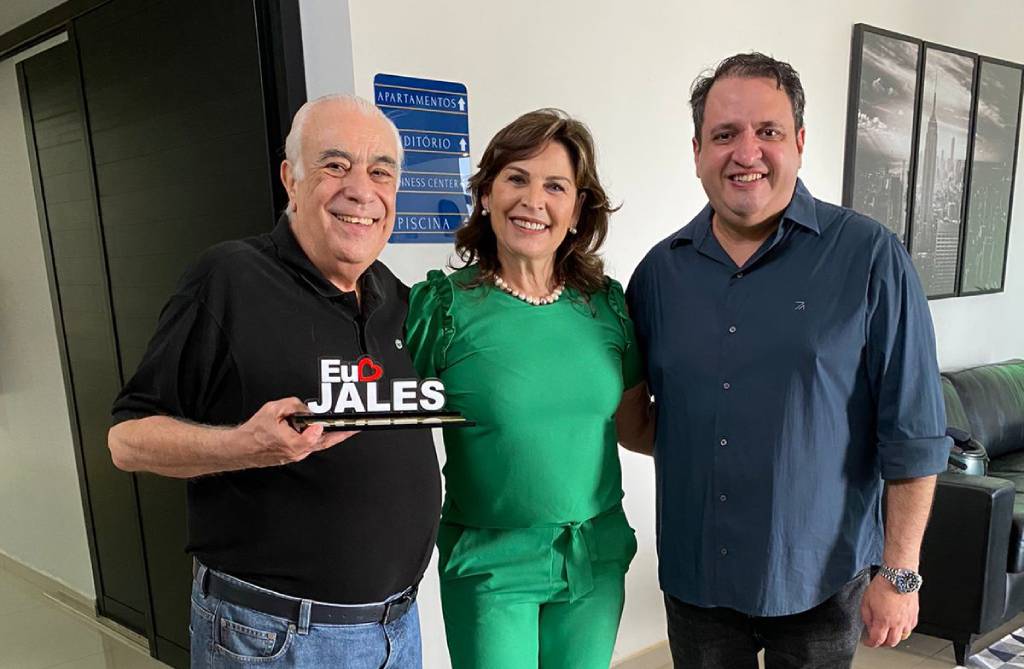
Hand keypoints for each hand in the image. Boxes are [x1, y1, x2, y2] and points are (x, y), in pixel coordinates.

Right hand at [234, 398, 356, 467]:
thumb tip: (307, 408)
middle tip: (355, 429)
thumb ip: (293, 405)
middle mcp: (296, 452)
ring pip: (318, 444)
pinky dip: (318, 437)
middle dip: (340, 435)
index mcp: (291, 443)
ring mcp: (296, 455)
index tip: (332, 422)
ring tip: (344, 427)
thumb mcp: (272, 410)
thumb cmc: (254, 432)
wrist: (241, 448)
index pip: (314, 438)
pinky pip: (311, 445)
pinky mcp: (295, 455)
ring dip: (330, 435)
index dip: (323, 429)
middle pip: (323, 443)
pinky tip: (321, 429)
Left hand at [860, 573, 917, 646]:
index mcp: (883, 621)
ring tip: (888, 632)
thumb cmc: (883, 585)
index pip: (877, 640)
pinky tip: (898, 624)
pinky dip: (903, 630)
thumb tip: (869, 625)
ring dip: (894, 637)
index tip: (868, 642)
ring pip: (902, 637)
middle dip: (883, 643)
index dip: (871, 643)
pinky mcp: (914, 615)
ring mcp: (907, 620)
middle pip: (891, 642)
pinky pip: (910, 628)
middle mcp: (897, 623)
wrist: (898, 577)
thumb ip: (867, 616)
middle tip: (878, 639)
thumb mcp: (866, 601)